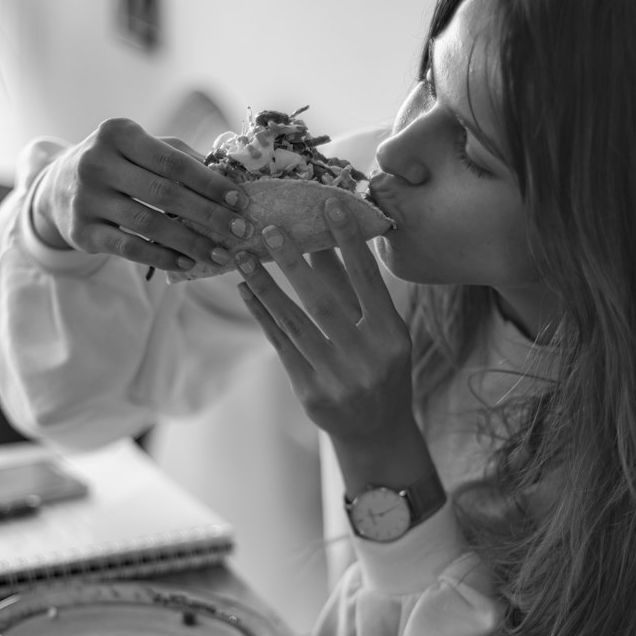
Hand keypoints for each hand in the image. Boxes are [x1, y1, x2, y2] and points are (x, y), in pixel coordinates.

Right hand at [31, 119, 253, 274]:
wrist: (57, 187)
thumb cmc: (117, 165)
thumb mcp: (140, 149)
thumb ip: (179, 157)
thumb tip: (230, 176)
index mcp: (118, 134)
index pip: (172, 161)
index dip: (209, 182)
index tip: (239, 200)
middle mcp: (97, 162)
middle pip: (164, 193)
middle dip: (208, 214)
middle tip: (240, 230)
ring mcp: (86, 199)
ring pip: (149, 224)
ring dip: (190, 242)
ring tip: (220, 254)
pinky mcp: (82, 231)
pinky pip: (129, 248)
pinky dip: (161, 257)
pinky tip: (186, 263)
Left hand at [233, 197, 433, 492]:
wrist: (376, 431)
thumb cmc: (381, 368)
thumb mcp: (381, 330)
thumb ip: (353, 289)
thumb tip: (326, 239)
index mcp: (392, 336)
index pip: (368, 280)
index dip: (349, 241)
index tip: (329, 203)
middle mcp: (367, 357)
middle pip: (324, 301)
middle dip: (294, 262)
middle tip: (269, 229)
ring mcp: (337, 378)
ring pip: (294, 322)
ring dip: (265, 286)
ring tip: (243, 257)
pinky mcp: (310, 392)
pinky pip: (280, 345)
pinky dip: (262, 315)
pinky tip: (246, 291)